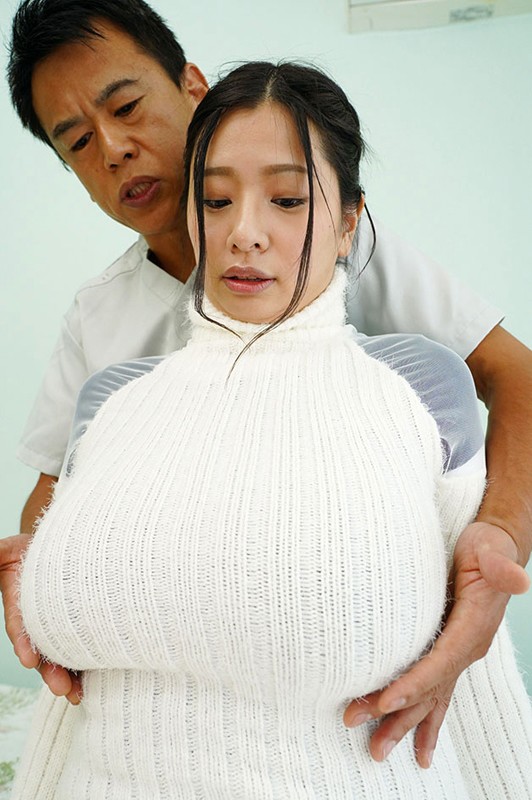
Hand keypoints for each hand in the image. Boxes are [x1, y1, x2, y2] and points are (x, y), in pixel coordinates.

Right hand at [0, 533, 81, 703]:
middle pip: (43, 651)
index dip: (24, 644)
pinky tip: (92, 681)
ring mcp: (60, 626)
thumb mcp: (6, 551)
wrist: (63, 546)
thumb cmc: (32, 549)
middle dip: (50, 672)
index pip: (20, 628)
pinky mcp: (81, 626)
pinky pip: (83, 647)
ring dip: (69, 676)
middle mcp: (39, 622)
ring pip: (63, 655)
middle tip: (60, 688)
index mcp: (21, 608)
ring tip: (75, 694)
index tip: (28, 659)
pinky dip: (87, 665)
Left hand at [343, 521, 529, 766]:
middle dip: (396, 713)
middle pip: (429, 689)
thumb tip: (518, 577)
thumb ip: (500, 566)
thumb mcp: (491, 549)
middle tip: (360, 728)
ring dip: (402, 723)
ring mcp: (460, 655)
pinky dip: (424, 719)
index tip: (385, 701)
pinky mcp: (450, 652)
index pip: (440, 663)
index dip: (413, 683)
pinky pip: (435, 692)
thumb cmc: (488, 547)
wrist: (496, 550)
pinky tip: (417, 748)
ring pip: (429, 698)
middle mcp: (468, 649)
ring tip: (376, 750)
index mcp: (473, 629)